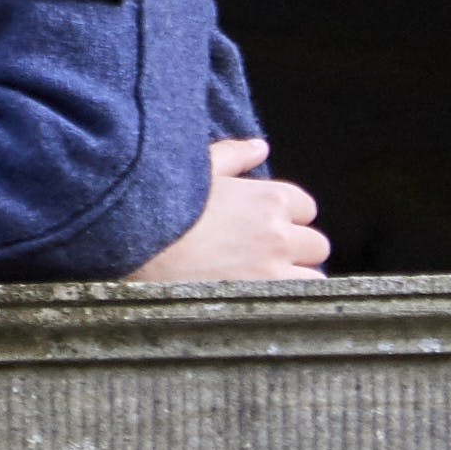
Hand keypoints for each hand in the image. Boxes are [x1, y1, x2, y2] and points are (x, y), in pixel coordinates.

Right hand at [130, 137, 330, 282]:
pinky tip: (260, 297)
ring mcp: (274, 271)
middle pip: (316, 244)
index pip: (305, 206)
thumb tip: (260, 147)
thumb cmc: (164, 208)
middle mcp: (279, 234)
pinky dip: (286, 299)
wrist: (134, 249)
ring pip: (313, 276)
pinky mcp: (263, 300)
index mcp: (269, 198)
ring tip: (263, 280)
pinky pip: (298, 302)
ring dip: (294, 277)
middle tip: (264, 254)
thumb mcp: (196, 171)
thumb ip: (233, 155)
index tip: (265, 224)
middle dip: (296, 248)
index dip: (287, 215)